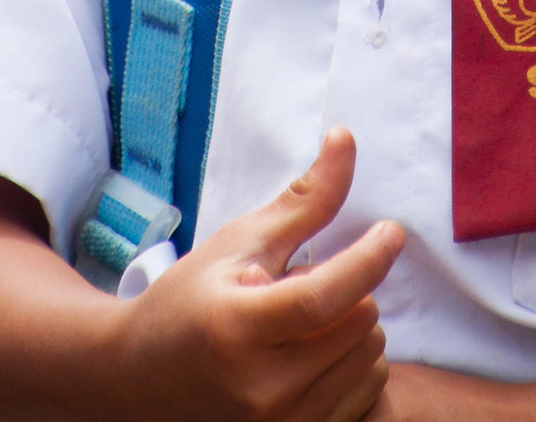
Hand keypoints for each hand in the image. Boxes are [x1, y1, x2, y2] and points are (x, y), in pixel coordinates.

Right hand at [120, 126, 402, 421]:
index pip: (325, 296)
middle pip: (361, 325)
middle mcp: (261, 389)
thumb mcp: (241, 242)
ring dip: (354, 330)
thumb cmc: (191, 299)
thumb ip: (304, 200)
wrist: (143, 378)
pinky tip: (315, 354)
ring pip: (371, 362)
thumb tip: (346, 139)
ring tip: (303, 325)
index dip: (369, 259)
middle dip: (350, 292)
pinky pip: (366, 398)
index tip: (391, 232)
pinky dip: (354, 367)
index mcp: (239, 329)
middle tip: (302, 287)